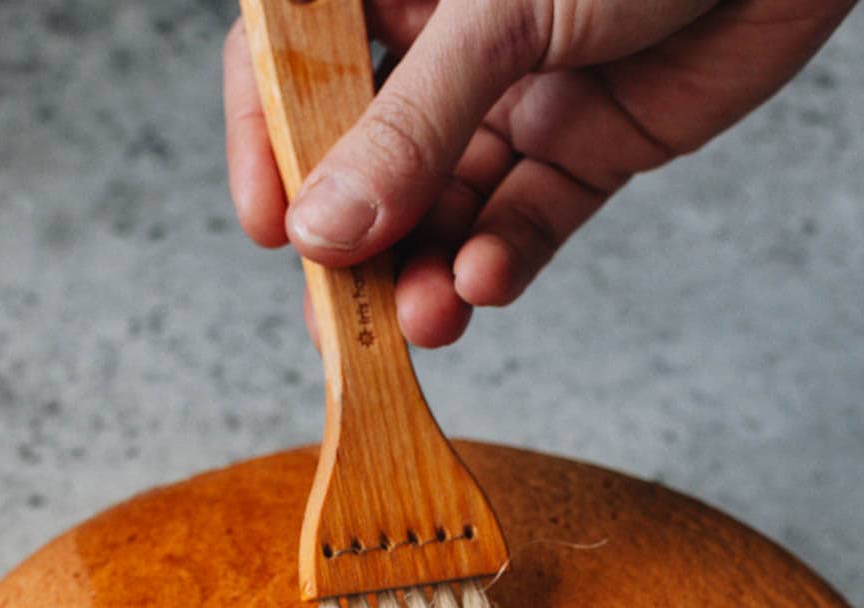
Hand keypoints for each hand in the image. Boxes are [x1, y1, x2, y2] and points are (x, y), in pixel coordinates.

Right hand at [225, 0, 855, 347]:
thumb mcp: (503, 14)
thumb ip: (411, 127)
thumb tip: (323, 233)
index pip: (296, 59)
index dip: (273, 144)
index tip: (276, 231)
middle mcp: (449, 36)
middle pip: (370, 156)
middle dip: (361, 242)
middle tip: (349, 318)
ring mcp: (518, 93)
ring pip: (448, 204)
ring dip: (430, 269)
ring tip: (425, 321)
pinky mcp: (589, 143)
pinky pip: (528, 218)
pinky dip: (505, 259)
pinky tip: (486, 285)